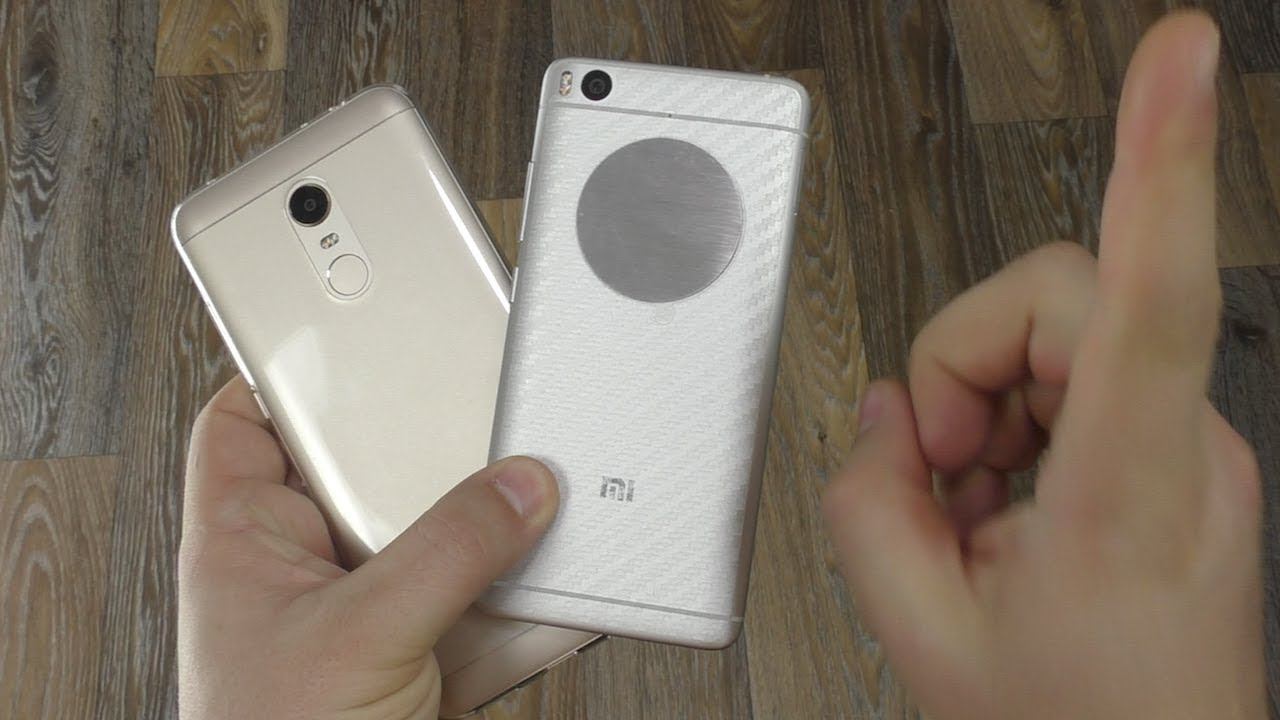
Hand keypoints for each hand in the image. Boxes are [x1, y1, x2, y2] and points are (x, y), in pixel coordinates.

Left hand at [176, 377, 558, 718]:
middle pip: (371, 478)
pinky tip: (573, 586)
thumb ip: (448, 551)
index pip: (245, 428)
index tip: (352, 336)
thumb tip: (520, 488)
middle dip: (435, 454)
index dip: (288, 375)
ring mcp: (374, 623)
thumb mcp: (361, 637)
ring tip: (550, 498)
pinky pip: (487, 611)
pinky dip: (534, 605)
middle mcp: (309, 577)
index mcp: (248, 549)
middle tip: (491, 416)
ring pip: (443, 546)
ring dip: (500, 536)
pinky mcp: (428, 666)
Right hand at [823, 12, 1265, 719]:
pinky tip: (1009, 507)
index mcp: (1128, 490)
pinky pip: (1072, 378)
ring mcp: (1185, 443)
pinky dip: (1015, 429)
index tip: (1182, 56)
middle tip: (946, 473)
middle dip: (964, 367)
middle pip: (1052, 297)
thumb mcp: (926, 638)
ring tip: (982, 511)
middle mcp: (1180, 447)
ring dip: (986, 409)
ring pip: (1055, 334)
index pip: (1151, 292)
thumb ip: (870, 508)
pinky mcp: (1174, 445)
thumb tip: (880, 422)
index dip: (1159, 160)